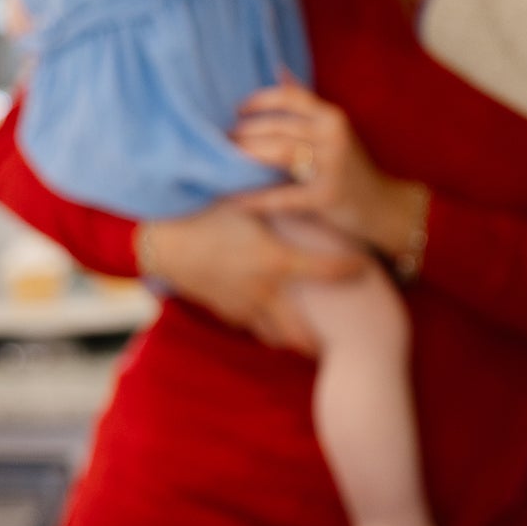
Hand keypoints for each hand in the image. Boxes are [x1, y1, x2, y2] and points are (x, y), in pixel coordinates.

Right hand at [141, 201, 364, 352]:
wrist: (159, 242)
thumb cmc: (203, 214)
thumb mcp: (246, 203)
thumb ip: (277, 198)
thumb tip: (301, 180)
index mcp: (275, 261)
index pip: (328, 271)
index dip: (351, 269)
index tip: (366, 268)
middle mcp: (263, 291)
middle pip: (301, 329)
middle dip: (322, 339)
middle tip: (344, 342)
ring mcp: (241, 306)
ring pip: (275, 334)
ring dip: (294, 340)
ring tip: (313, 345)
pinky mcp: (222, 309)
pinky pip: (250, 327)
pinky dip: (265, 329)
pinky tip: (272, 327)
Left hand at [232, 79, 417, 253]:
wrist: (382, 206)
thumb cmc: (349, 166)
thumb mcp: (333, 130)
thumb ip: (306, 102)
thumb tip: (279, 68)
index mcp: (332, 117)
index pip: (289, 97)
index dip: (258, 101)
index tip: (236, 111)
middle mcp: (334, 136)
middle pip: (278, 127)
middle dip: (243, 134)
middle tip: (218, 141)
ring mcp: (332, 166)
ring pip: (279, 153)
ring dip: (245, 157)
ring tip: (221, 161)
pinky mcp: (327, 196)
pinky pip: (282, 196)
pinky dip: (254, 198)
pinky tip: (232, 199)